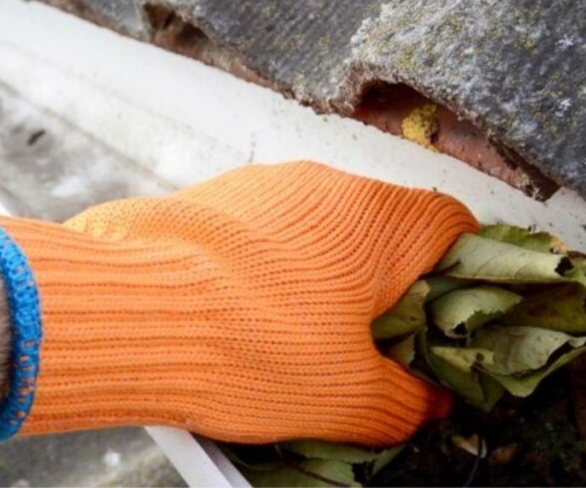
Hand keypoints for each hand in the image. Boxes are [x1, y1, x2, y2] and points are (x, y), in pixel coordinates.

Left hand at [0, 162, 477, 444]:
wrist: (125, 311)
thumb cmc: (245, 344)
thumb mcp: (347, 397)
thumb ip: (406, 400)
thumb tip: (425, 401)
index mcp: (377, 218)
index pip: (453, 228)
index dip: (460, 278)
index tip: (443, 324)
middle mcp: (320, 184)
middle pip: (379, 231)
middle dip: (380, 289)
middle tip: (365, 349)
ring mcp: (256, 185)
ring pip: (312, 232)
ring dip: (317, 280)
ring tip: (292, 340)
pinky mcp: (203, 199)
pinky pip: (255, 233)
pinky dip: (261, 271)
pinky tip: (238, 317)